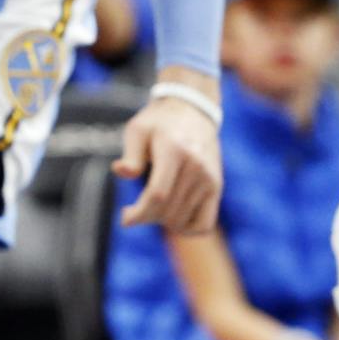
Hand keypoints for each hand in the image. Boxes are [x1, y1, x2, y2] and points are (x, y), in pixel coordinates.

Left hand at [113, 90, 221, 232]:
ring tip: (151, 207)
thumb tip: (121, 172)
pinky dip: (187, 228)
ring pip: (184, 219)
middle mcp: (196, 165)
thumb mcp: (137, 130)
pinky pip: (205, 223)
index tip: (125, 219)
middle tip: (134, 210)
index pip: (158, 194)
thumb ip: (130, 155)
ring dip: (163, 221)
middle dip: (146, 216)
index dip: (140, 212)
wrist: (191, 111)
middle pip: (168, 210)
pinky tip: (172, 219)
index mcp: (173, 150)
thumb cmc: (157, 123)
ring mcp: (209, 178)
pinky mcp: (217, 186)